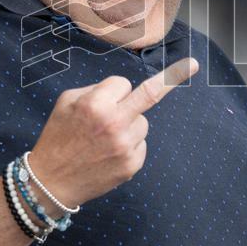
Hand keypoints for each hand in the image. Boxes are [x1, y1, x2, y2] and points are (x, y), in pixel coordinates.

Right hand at [28, 57, 198, 212]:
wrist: (51, 181)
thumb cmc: (58, 137)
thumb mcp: (66, 103)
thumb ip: (96, 90)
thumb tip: (123, 89)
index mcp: (97, 104)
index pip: (122, 82)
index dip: (112, 90)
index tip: (109, 94)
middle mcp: (115, 123)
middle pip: (150, 95)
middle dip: (172, 78)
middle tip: (194, 64)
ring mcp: (126, 145)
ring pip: (143, 122)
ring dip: (130, 124)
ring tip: (104, 139)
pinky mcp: (132, 164)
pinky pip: (141, 143)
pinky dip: (129, 145)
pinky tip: (108, 154)